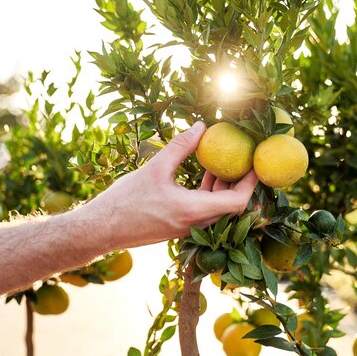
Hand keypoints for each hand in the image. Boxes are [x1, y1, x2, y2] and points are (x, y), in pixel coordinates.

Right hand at [88, 121, 257, 247]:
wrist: (101, 230)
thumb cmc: (125, 201)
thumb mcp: (154, 168)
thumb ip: (180, 146)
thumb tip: (201, 126)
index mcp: (193, 211)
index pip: (237, 201)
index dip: (251, 182)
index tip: (255, 163)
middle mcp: (195, 224)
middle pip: (232, 206)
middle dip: (241, 182)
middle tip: (246, 159)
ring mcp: (188, 228)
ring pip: (218, 209)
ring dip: (225, 187)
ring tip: (226, 162)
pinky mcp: (179, 227)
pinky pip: (205, 211)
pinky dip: (210, 193)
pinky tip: (205, 174)